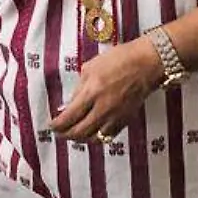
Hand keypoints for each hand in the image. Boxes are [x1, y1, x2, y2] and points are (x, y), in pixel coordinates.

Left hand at [49, 39, 163, 141]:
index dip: (57, 125)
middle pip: (79, 132)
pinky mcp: (125, 120)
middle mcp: (102, 108)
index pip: (69, 117)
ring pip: (94, 138)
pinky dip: (96, 137)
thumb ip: (79, 87)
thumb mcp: (91, 67)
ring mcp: (115, 117)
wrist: (147, 64)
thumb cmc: (119, 59)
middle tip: (59, 133)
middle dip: (65, 135)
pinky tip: (91, 133)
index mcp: (91, 92)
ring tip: (73, 134)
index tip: (51, 125)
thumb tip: (70, 103)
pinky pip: (107, 136)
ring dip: (80, 138)